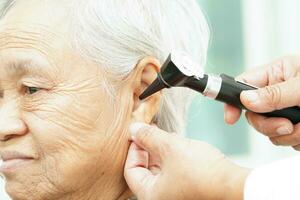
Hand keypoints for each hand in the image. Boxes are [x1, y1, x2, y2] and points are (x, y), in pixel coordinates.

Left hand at [124, 123, 249, 199]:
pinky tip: (178, 146)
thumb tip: (134, 129)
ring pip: (159, 170)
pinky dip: (171, 159)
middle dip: (147, 148)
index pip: (130, 170)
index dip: (133, 149)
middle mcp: (161, 198)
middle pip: (144, 170)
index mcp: (151, 196)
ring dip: (160, 152)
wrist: (234, 185)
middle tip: (151, 132)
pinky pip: (172, 173)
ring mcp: (175, 196)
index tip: (139, 134)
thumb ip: (149, 137)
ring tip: (166, 137)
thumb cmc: (205, 174)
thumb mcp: (171, 148)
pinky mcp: (187, 190)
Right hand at [224, 55, 299, 149]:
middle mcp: (277, 92)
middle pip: (254, 114)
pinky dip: (298, 141)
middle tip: (286, 126)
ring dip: (288, 135)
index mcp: (276, 73)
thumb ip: (275, 93)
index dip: (232, 101)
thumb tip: (246, 100)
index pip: (242, 85)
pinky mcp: (294, 126)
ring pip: (270, 131)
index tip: (231, 118)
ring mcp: (285, 110)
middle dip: (268, 124)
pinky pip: (286, 140)